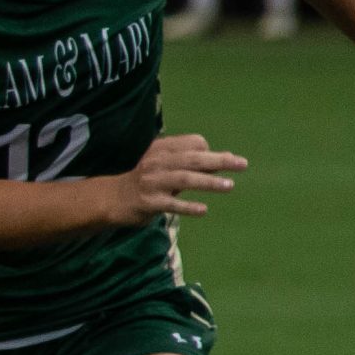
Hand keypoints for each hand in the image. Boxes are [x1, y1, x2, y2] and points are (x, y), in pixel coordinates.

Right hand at [110, 134, 247, 223]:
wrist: (112, 199)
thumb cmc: (146, 181)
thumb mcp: (167, 166)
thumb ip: (194, 163)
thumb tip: (228, 157)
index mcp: (162, 149)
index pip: (193, 144)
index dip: (210, 152)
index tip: (223, 163)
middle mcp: (157, 162)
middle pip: (193, 159)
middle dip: (219, 161)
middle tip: (242, 165)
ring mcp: (151, 182)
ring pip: (184, 179)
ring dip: (208, 182)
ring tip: (229, 186)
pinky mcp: (148, 202)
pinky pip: (170, 204)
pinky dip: (187, 207)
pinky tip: (203, 210)